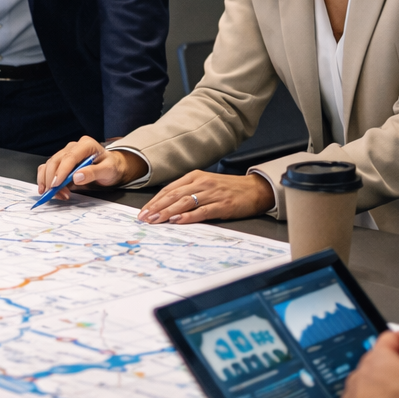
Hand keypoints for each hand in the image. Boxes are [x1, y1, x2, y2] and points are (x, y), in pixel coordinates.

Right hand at [37, 137, 145, 198]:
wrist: (111, 168)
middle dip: (52, 178)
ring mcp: (65, 153)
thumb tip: (76, 177)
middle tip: (54, 193)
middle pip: (56, 160)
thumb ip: (93, 172)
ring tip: (55, 194)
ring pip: (49, 165)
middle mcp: (73, 147)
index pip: (70, 156)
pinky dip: (44, 179)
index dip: (61, 170)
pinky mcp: (61, 162)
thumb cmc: (111, 167)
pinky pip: (47, 168)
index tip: (57, 184)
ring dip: (48, 181)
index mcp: (86, 145)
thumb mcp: (108, 170)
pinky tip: (46, 190)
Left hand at [137, 170, 273, 222]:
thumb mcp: (206, 185)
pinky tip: (177, 221)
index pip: (169, 189)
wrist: (255, 189)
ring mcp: (212, 194)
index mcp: (195, 177)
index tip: (143, 211)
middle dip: (156, 207)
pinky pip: (202, 211)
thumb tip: (166, 205)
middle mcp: (201, 183)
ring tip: (155, 220)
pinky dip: (188, 216)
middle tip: (144, 218)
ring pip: (184, 203)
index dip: (154, 201)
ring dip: (167, 212)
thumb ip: (188, 192)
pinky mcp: (222, 205)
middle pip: (173, 195)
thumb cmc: (228, 189)